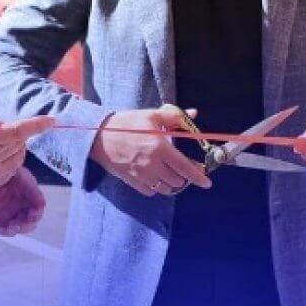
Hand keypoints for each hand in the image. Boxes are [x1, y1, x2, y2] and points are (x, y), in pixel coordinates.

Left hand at [0, 167, 44, 235]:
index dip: (39, 208)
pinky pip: (6, 230)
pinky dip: (8, 231)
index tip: (35, 211)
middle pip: (33, 218)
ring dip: (21, 227)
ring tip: (13, 225)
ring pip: (22, 226)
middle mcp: (21, 204)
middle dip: (31, 221)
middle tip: (27, 220)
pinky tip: (6, 228)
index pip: (38, 202)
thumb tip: (39, 199)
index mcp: (27, 191)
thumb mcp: (12, 171)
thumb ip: (25, 182)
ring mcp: (10, 214)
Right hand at [90, 105, 212, 196]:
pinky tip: (155, 177)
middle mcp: (153, 165)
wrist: (98, 136)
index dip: (198, 177)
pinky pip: (151, 191)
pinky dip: (156, 187)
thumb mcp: (150, 116)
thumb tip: (194, 114)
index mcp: (160, 148)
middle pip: (177, 180)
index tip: (207, 183)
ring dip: (171, 183)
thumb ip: (174, 117)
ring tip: (170, 173)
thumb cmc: (126, 123)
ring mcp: (142, 175)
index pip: (185, 168)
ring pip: (165, 188)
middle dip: (183, 176)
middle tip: (183, 168)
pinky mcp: (132, 181)